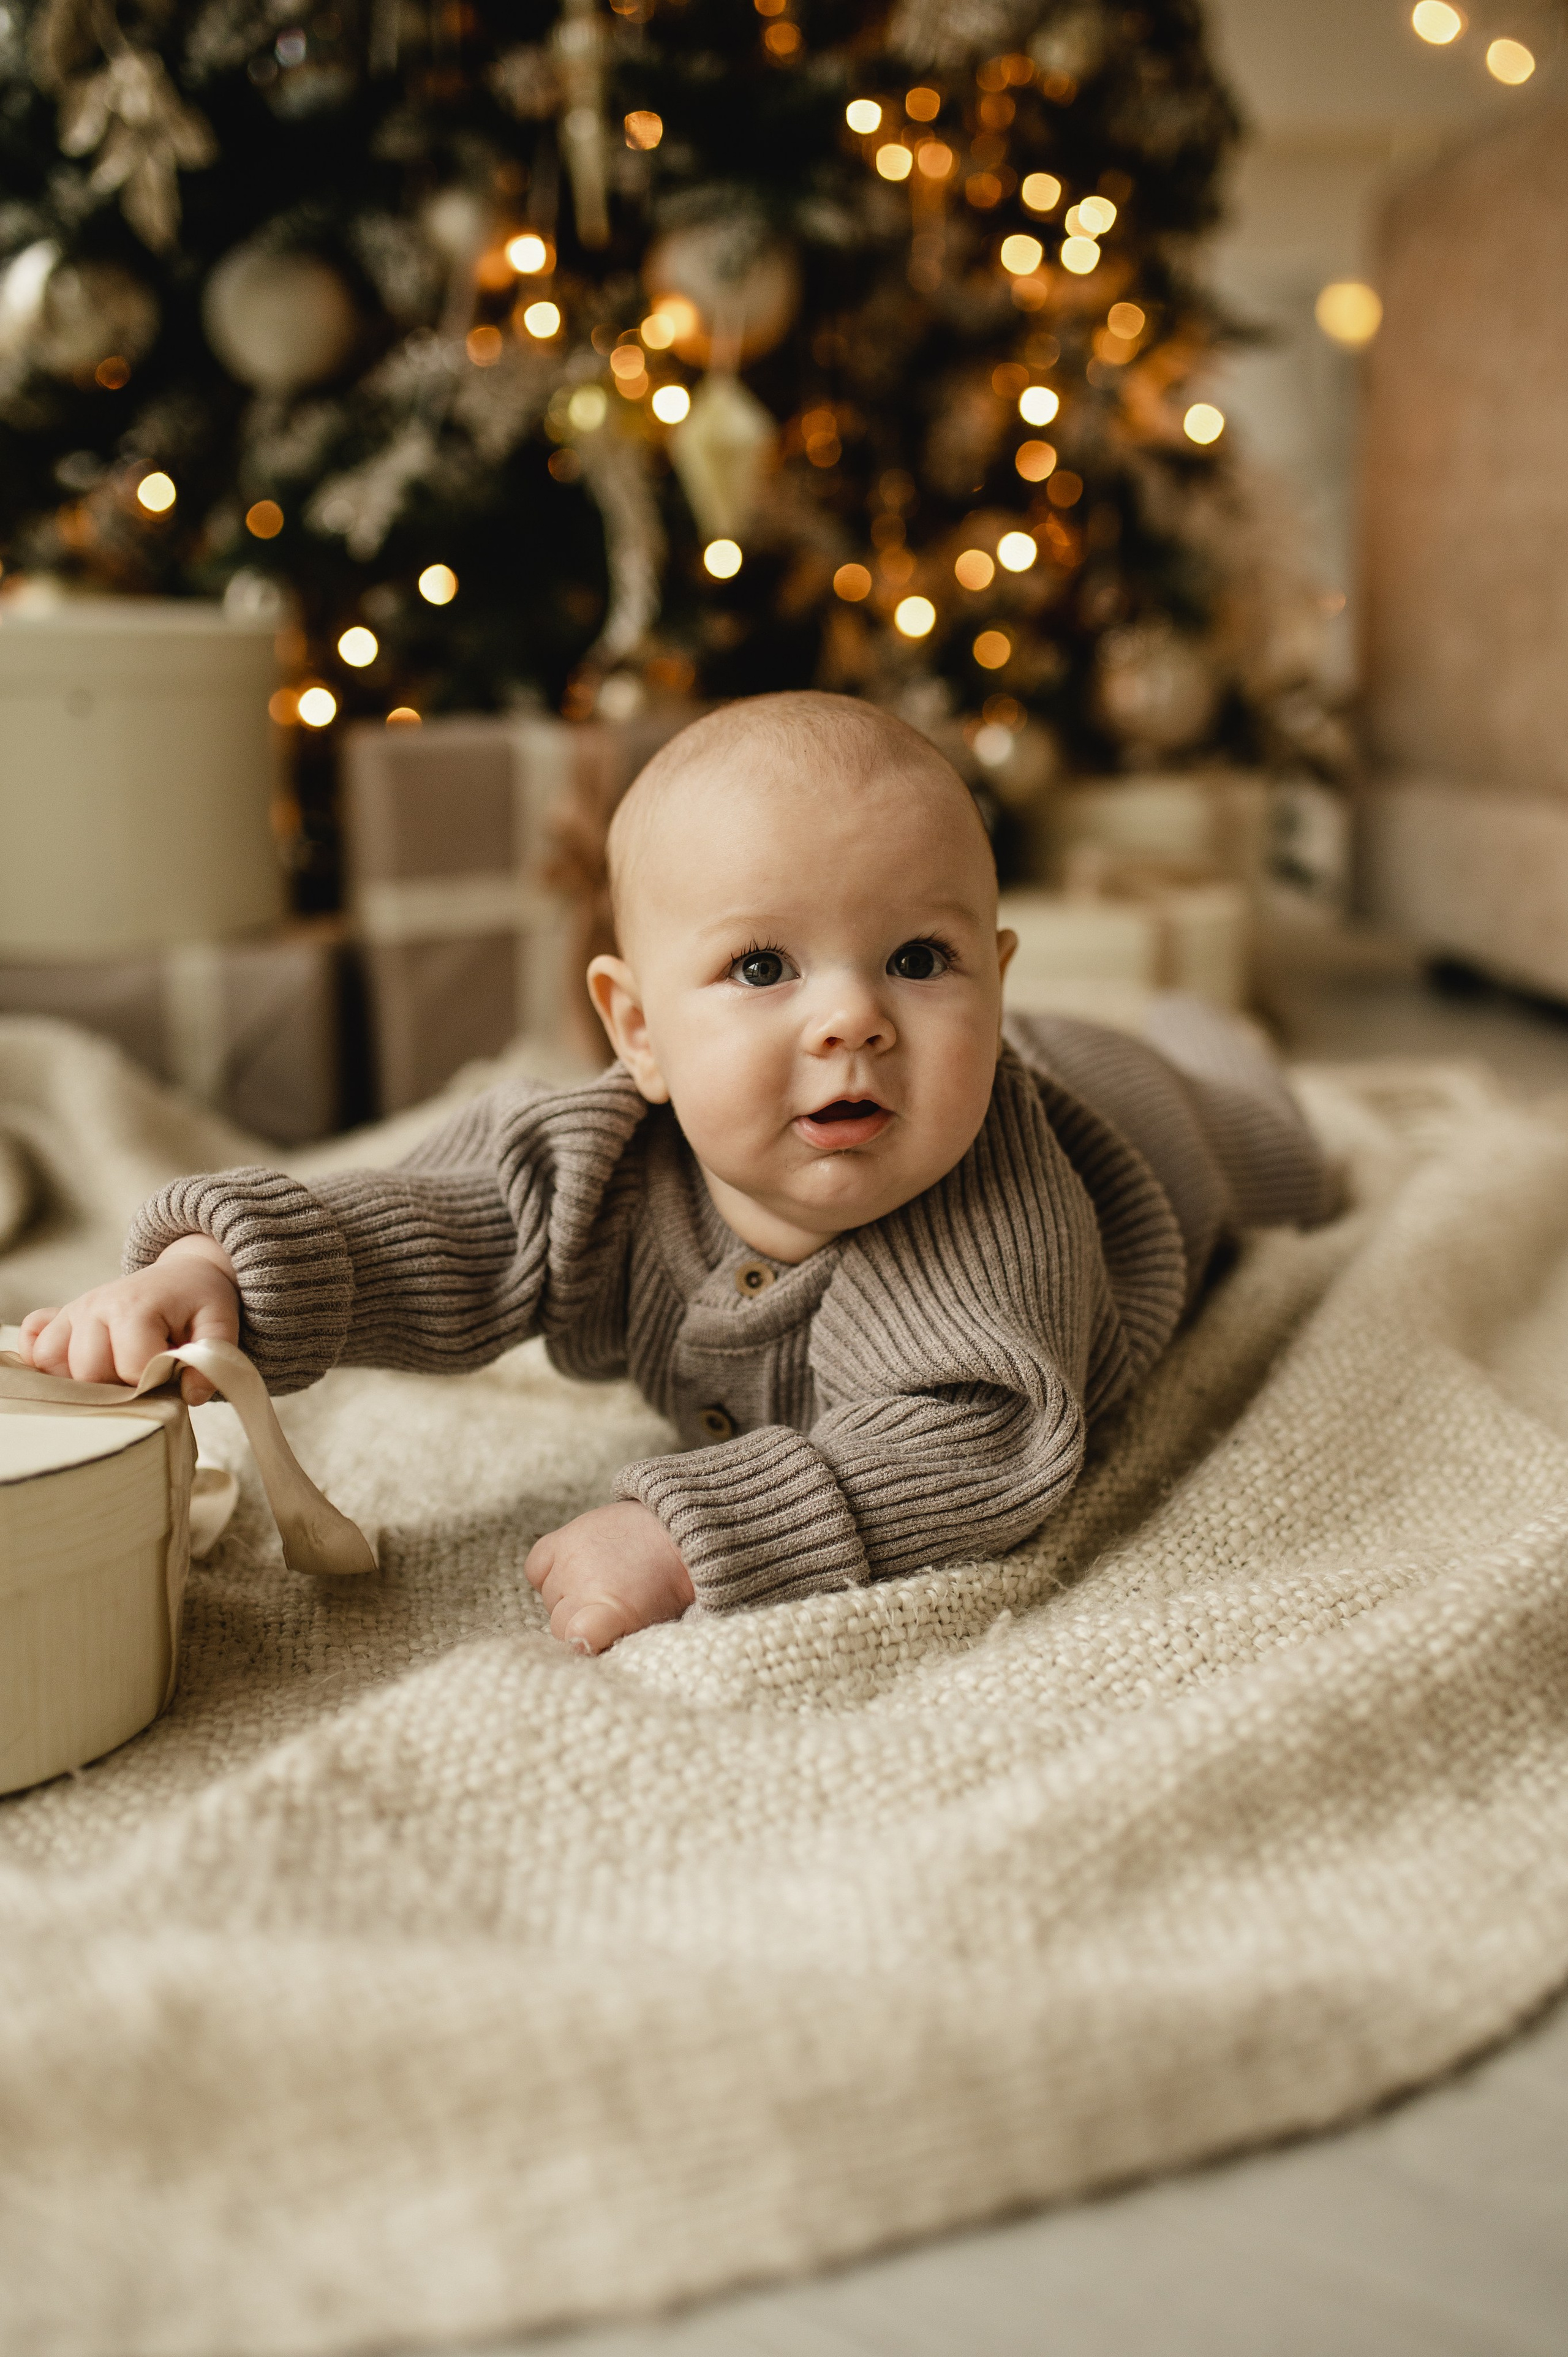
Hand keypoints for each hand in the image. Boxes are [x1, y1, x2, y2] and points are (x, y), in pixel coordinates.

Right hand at [18, 1235, 240, 1404]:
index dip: (156, 1382)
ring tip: (116, 1375)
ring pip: (53, 1365)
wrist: (183, 1276)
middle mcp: (95, 1306)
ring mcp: (73, 1311)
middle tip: (146, 1377)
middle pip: (88, 1373)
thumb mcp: (220, 1323)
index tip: (172, 1374)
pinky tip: (76, 1369)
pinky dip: (47, 1363)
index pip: (132, 1368)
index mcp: (135, 1306)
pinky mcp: (60, 1319)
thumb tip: (191, 1395)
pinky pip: (35, 1347)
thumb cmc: (199, 1302)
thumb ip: (213, 1359)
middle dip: (119, 1387)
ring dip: (82, 1380)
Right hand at [525, 1501, 694, 1653]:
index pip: (575, 1637)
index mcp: (613, 1609)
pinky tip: (570, 1575)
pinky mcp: (562, 1538)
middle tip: (604, 1613)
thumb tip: (583, 1651)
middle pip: (558, 1625)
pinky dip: (547, 1574)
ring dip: (566, 1598)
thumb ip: (614, 1639)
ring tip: (597, 1587)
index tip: (590, 1644)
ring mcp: (571, 1559)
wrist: (675, 1532)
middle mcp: (585, 1583)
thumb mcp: (650, 1622)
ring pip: (548, 1598)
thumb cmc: (667, 1586)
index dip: (580, 1644)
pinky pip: (536, 1568)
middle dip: (577, 1625)